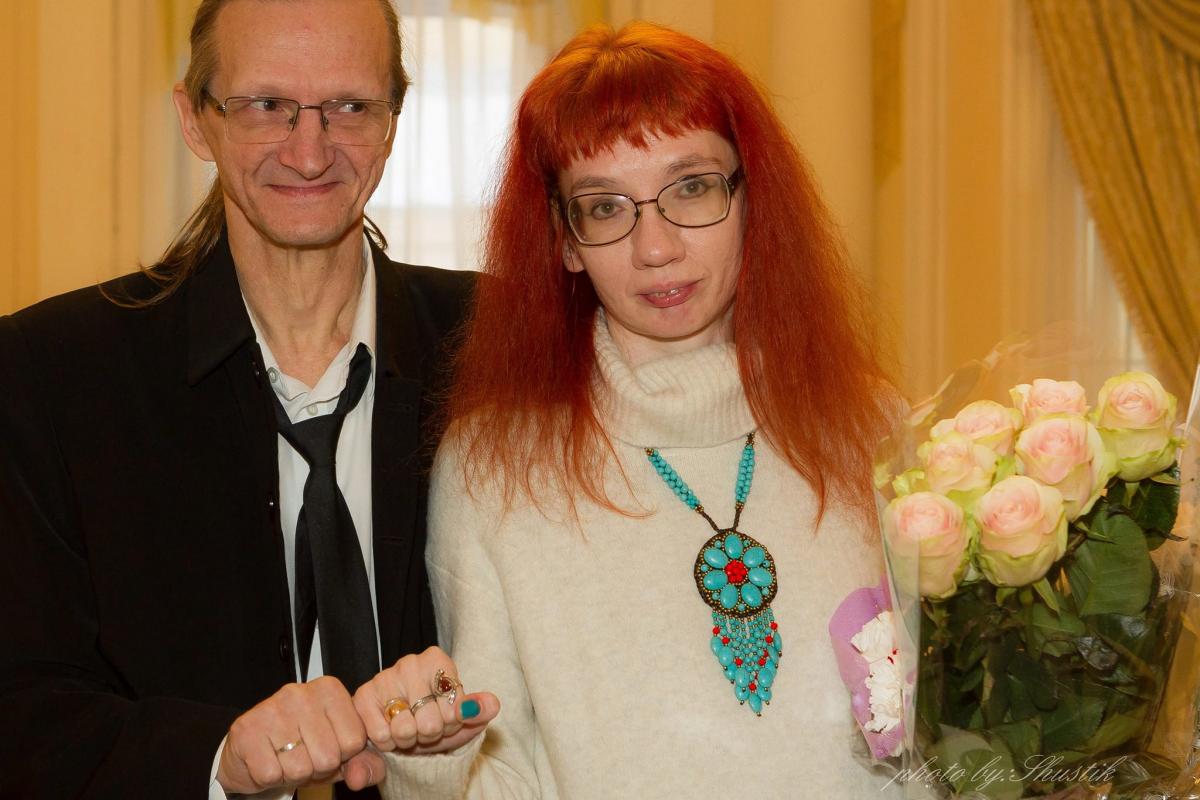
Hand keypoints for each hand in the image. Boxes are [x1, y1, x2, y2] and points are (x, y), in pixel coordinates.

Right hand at [216, 675, 382, 793]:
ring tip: (285, 759)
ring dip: (293, 774)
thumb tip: (361, 777)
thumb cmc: (299, 747)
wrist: (249, 750)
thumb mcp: (338, 752)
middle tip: (303, 756)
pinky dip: (270, 777)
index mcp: (330, 690)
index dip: (342, 756)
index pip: (354, 740)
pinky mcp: (247, 730)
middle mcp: (302, 693)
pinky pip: (271, 774)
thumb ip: (364, 762)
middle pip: (329, 756)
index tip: (327, 746)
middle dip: (317, 768)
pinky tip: (267, 760)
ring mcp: (272, 708)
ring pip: (301, 768)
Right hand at [354, 646, 499, 754]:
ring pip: (405, 730)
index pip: (453, 707)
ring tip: (409, 729)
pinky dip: (390, 743)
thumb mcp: (462, 717)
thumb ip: (479, 709)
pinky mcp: (363, 698)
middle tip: (426, 726)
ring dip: (410, 740)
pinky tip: (391, 730)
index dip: (451, 722)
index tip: (446, 716)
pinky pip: (383, 736)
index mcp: (436, 660)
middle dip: (431, 733)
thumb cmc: (436, 717)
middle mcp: (409, 663)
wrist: (405, 728)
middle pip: (430, 722)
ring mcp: (383, 678)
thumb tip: (492, 705)